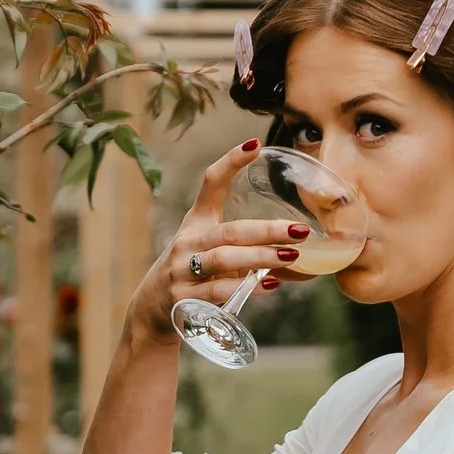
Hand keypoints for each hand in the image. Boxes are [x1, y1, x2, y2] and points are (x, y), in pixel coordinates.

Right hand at [125, 140, 308, 345]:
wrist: (153, 308)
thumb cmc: (193, 270)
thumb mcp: (209, 246)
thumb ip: (242, 241)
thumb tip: (294, 239)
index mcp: (197, 221)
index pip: (211, 183)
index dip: (231, 162)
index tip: (256, 145)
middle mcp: (188, 241)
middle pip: (230, 231)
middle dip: (267, 230)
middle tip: (300, 230)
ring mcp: (183, 269)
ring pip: (224, 259)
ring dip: (260, 258)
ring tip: (290, 256)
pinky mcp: (184, 297)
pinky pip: (219, 291)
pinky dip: (246, 288)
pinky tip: (269, 285)